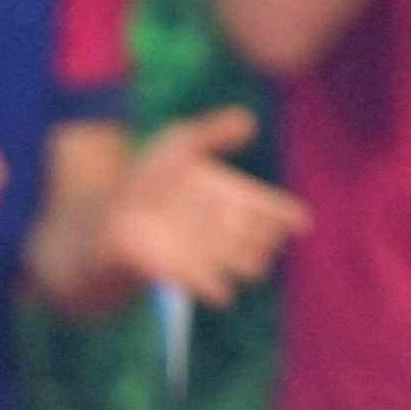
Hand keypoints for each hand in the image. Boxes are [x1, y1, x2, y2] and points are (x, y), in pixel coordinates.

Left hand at [98, 109, 310, 307]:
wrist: (115, 214)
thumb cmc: (152, 175)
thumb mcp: (181, 141)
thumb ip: (214, 131)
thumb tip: (250, 121)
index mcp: (240, 197)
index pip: (276, 210)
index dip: (288, 216)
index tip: (295, 220)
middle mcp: (233, 228)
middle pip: (268, 241)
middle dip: (263, 236)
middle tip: (238, 220)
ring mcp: (214, 254)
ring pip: (253, 267)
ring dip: (246, 261)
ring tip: (228, 249)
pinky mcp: (191, 276)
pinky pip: (217, 288)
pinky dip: (217, 287)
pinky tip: (216, 286)